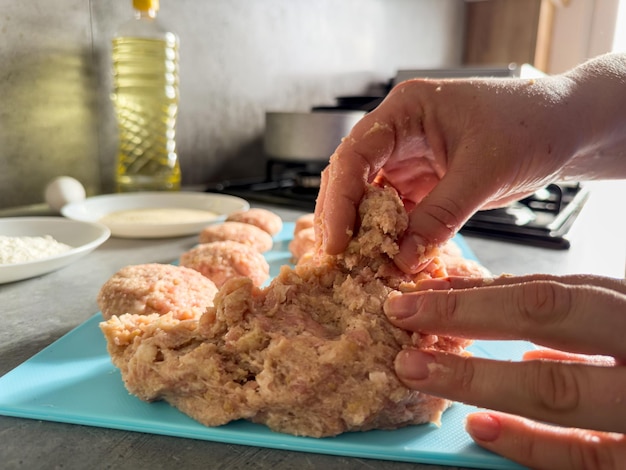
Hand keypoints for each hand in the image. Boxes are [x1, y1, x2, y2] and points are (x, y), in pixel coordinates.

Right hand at [316, 75, 579, 272]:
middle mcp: (398, 133)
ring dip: (362, 231)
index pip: (356, 154)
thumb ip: (441, 215)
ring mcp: (408, 158)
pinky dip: (389, 237)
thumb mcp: (484, 172)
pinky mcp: (421, 182)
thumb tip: (401, 259)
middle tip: (336, 260)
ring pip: (368, 198)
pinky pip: (395, 212)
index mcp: (406, 110)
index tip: (337, 240)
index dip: (339, 199)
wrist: (562, 128)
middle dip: (341, 218)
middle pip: (351, 176)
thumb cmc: (530, 126)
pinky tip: (385, 259)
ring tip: (355, 265)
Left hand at [383, 274, 625, 469]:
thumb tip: (488, 309)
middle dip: (464, 317)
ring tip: (420, 371)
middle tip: (401, 320)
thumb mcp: (619, 315)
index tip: (413, 297)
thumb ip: (567, 312)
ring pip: (559, 388)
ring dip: (478, 378)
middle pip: (547, 317)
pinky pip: (585, 457)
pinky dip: (528, 444)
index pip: (543, 290)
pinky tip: (480, 428)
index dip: (471, 294)